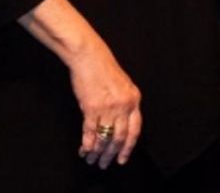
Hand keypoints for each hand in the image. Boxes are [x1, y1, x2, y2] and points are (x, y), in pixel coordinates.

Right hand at [68, 42, 142, 168]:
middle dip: (111, 154)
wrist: (88, 55)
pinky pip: (91, 131)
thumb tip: (119, 125)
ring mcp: (108, 107)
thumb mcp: (123, 85)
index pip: (135, 130)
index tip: (122, 158)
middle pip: (119, 138)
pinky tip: (85, 150)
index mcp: (134, 99)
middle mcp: (124, 105)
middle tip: (105, 164)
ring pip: (105, 137)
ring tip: (92, 160)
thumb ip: (124, 104)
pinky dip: (87, 143)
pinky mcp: (91, 107)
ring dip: (98, 151)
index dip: (128, 147)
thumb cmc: (103, 68)